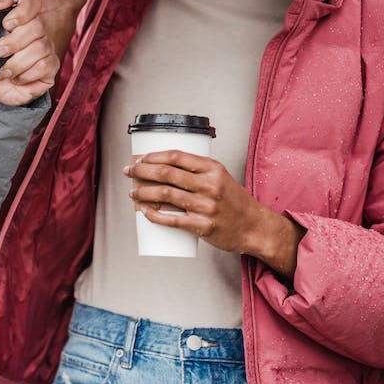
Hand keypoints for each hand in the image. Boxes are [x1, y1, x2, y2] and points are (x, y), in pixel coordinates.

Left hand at [0, 0, 58, 105]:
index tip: (6, 24)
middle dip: (13, 43)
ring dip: (15, 63)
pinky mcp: (50, 68)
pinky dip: (24, 75)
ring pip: (39, 48)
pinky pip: (44, 66)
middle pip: (36, 26)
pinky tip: (16, 77)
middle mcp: (35, 31)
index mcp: (19, 16)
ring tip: (4, 69)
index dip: (22, 13)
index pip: (32, 3)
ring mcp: (45, 49)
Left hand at [123, 151, 305, 277]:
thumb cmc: (234, 201)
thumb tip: (161, 167)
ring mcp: (206, 207)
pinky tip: (144, 212)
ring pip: (166, 195)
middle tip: (129, 172)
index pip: (176, 156)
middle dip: (141, 171)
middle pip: (166, 174)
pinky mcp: (203, 226)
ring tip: (132, 193)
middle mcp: (210, 185)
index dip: (153, 156)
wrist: (255, 227)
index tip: (140, 159)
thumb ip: (196, 171)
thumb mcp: (220, 177)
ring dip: (143, 192)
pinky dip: (154, 215)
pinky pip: (172, 220)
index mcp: (213, 168)